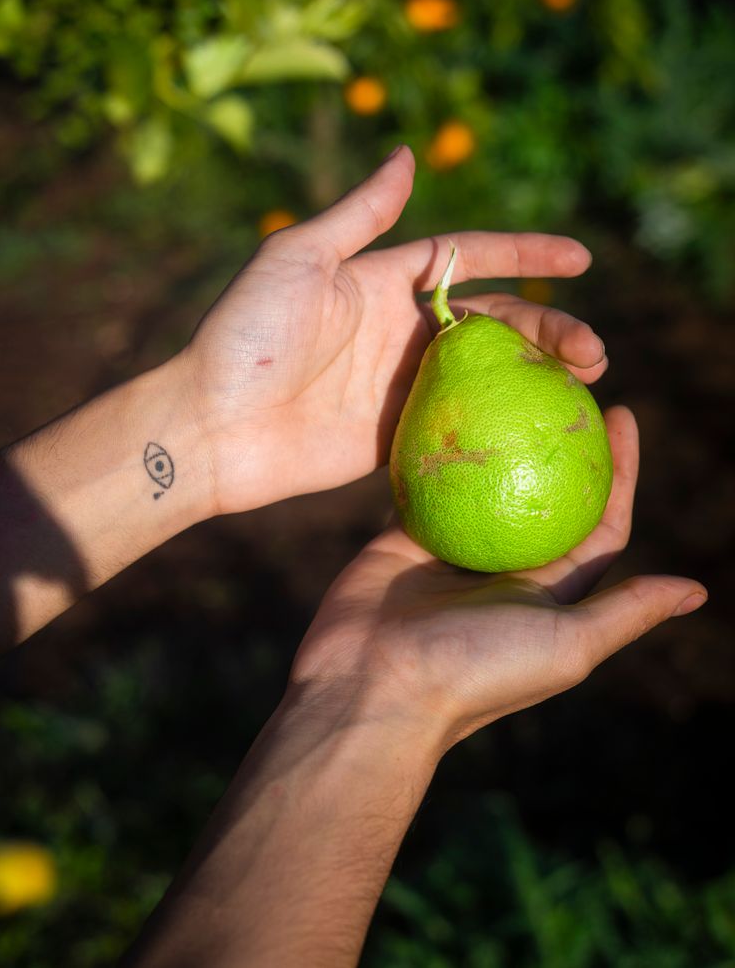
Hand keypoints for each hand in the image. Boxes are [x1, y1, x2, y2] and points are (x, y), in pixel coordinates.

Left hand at [182, 145, 606, 513]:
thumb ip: (360, 214)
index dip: (525, 254)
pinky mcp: (394, 439)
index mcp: (384, 282)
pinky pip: (459, 428)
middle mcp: (400, 332)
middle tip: (594, 349)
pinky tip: (544, 429)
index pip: (470, 259)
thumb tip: (407, 153)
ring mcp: (400, 387)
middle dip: (548, 328)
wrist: (214, 426)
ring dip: (538, 377)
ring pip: (487, 376)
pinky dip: (501, 425)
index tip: (580, 257)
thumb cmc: (249, 335)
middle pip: (493, 322)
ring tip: (588, 385)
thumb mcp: (300, 257)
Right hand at [291, 407, 706, 756]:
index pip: (598, 524)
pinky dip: (442, 449)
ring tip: (513, 385)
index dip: (618, 472)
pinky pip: (431, 481)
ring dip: (501, 437)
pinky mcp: (408, 535)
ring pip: (487, 481)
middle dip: (559, 443)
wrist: (372, 685)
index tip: (622, 416)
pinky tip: (453, 405)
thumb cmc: (477, 670)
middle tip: (567, 386)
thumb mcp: (567, 643)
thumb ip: (625, 611)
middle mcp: (508, 569)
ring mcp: (456, 550)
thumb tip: (698, 591)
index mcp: (551, 594)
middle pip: (544, 493)